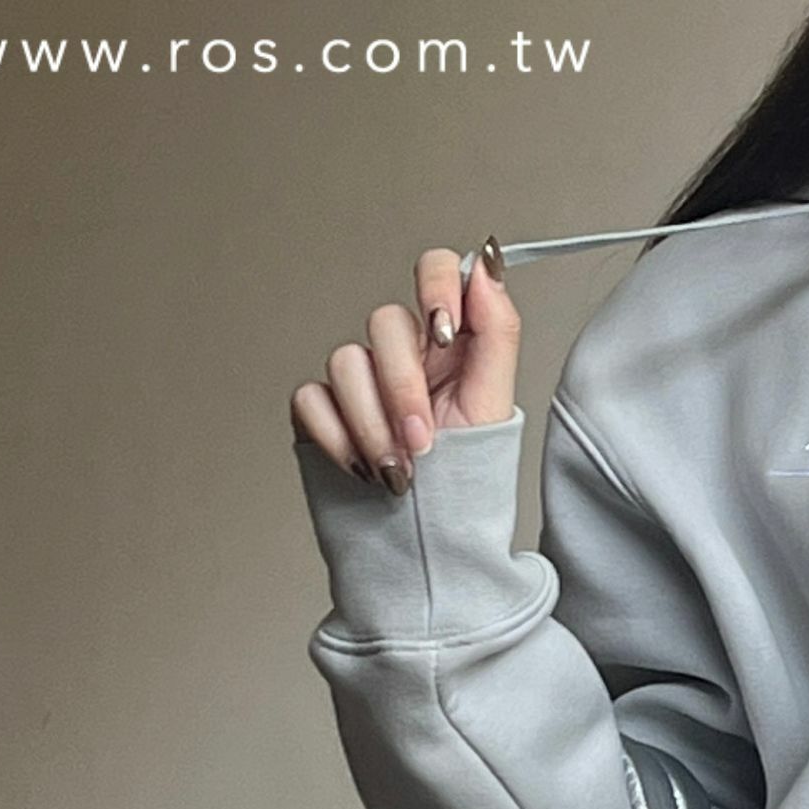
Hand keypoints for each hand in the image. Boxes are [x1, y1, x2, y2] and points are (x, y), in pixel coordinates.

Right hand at [289, 242, 520, 491]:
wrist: (426, 542)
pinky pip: (312, 398)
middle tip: (424, 440)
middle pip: (385, 321)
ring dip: (374, 424)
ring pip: (345, 362)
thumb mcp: (494, 406)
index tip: (445, 332)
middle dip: (404, 387)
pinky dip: (339, 438)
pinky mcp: (320, 410)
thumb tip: (487, 266)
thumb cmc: (465, 478)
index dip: (436, 286)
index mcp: (450, 341)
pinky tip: (365, 470)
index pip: (438, 269)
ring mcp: (358, 379)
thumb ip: (496, 332)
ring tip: (400, 472)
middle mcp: (403, 352)